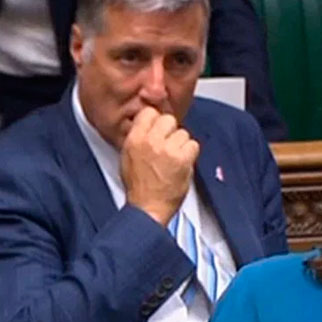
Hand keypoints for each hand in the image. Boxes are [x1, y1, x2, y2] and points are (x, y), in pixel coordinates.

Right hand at [120, 106, 199, 225]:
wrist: (148, 208)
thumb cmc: (139, 188)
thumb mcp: (128, 157)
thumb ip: (138, 138)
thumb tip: (148, 127)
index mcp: (135, 139)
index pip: (149, 112)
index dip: (157, 121)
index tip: (160, 129)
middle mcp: (151, 141)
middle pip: (169, 119)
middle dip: (171, 132)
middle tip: (169, 146)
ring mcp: (167, 150)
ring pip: (183, 133)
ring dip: (182, 145)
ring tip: (175, 159)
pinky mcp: (182, 159)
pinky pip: (193, 145)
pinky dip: (191, 154)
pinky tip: (183, 164)